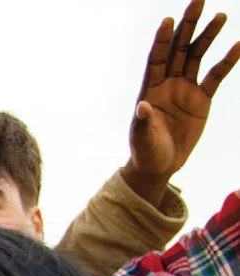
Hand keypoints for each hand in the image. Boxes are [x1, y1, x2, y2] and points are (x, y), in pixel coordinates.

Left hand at [123, 0, 239, 206]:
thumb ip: (142, 122)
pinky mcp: (202, 99)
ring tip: (221, 16)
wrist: (160, 164)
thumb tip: (143, 107)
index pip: (157, 58)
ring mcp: (186, 88)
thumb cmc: (146, 151)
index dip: (162, 40)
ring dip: (208, 36)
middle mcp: (167, 83)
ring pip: (198, 56)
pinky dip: (227, 61)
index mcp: (149, 89)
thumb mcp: (141, 138)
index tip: (168, 20)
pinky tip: (238, 45)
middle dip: (188, 25)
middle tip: (198, 1)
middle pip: (179, 48)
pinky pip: (216, 75)